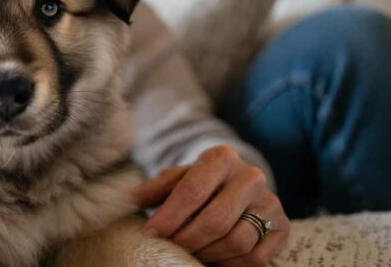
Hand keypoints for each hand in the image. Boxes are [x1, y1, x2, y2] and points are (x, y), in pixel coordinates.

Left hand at [134, 146, 289, 265]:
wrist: (236, 188)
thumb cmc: (198, 184)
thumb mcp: (176, 179)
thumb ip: (155, 188)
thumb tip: (132, 198)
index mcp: (221, 158)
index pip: (192, 191)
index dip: (169, 217)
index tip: (150, 234)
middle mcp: (251, 176)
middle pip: (215, 220)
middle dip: (187, 240)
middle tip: (169, 249)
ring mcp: (270, 202)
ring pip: (236, 241)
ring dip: (207, 254)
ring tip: (189, 254)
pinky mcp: (283, 227)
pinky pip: (255, 257)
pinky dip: (229, 264)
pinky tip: (212, 259)